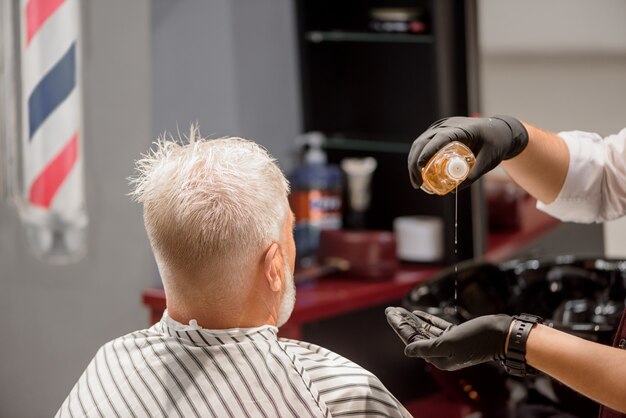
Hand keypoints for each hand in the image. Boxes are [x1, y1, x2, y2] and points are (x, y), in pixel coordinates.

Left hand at [386, 307, 512, 370]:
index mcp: (438, 358)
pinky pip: (437, 328)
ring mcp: (450, 344)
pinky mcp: (457, 336)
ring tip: (400, 310)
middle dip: (403, 323)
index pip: (412, 341)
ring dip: (413, 320)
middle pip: (417, 335)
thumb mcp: (448, 344)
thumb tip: (407, 350)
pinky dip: (427, 321)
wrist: (501, 334)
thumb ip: (426, 348)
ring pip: (425, 331)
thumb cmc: (476, 338)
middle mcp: (443, 353)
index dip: (399, 326)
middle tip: (390, 310)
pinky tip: (418, 314)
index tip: (389, 314)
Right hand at [407, 116, 527, 189]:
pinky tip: (419, 173)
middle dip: (415, 163)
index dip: (427, 152)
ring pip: (420, 143)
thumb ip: (474, 174)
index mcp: (460, 128)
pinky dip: (419, 158)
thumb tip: (454, 189)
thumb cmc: (496, 143)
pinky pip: (424, 144)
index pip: (438, 138)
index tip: (420, 167)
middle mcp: (447, 125)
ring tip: (417, 182)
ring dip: (414, 162)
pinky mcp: (439, 133)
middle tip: (417, 183)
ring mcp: (441, 128)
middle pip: (423, 142)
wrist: (500, 131)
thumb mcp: (488, 160)